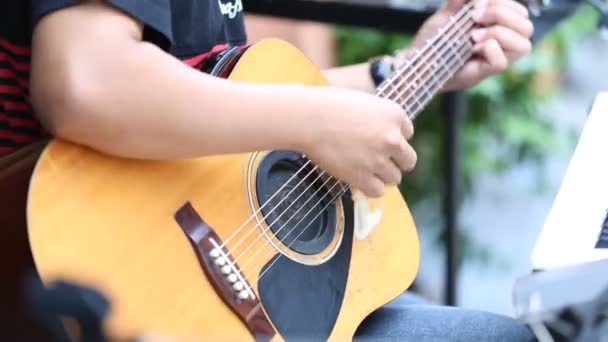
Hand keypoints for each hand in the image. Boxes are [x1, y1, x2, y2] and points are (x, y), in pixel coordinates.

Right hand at [301, 87, 416, 197]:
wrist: (308, 119)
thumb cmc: (330, 106)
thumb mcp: (365, 104)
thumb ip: (380, 120)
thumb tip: (386, 138)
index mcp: (395, 115)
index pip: (408, 133)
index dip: (392, 136)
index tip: (375, 137)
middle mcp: (392, 138)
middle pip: (408, 160)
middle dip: (395, 160)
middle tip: (377, 158)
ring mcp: (378, 160)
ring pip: (394, 178)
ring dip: (382, 175)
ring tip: (364, 168)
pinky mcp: (362, 177)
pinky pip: (378, 191)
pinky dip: (370, 187)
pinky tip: (359, 178)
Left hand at [405, 0, 533, 89]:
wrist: (416, 59)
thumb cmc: (433, 38)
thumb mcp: (449, 12)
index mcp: (498, 27)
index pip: (522, 13)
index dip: (505, 3)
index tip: (476, 5)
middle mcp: (501, 44)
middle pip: (527, 26)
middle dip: (502, 14)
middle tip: (474, 18)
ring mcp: (493, 60)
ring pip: (523, 45)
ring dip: (499, 32)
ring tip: (473, 35)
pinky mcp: (482, 73)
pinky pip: (501, 63)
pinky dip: (488, 49)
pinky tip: (471, 49)